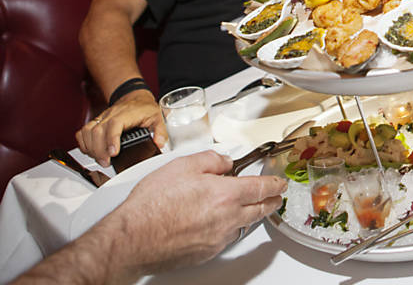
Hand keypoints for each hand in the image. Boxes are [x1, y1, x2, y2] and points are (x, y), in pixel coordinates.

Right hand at [76, 89, 165, 166]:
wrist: (134, 97)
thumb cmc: (144, 108)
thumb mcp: (158, 117)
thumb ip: (160, 131)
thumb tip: (159, 144)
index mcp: (127, 113)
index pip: (115, 124)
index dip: (111, 139)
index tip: (113, 153)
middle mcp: (111, 114)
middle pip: (98, 130)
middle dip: (100, 150)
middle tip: (106, 162)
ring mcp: (102, 117)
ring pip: (88, 131)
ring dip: (91, 148)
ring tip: (100, 159)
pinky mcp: (96, 121)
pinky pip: (83, 131)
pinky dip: (83, 143)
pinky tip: (91, 151)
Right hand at [100, 151, 287, 273]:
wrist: (133, 238)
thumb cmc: (152, 204)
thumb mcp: (182, 166)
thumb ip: (210, 160)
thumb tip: (224, 162)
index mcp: (225, 194)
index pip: (261, 188)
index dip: (274, 184)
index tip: (280, 183)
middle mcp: (227, 219)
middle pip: (259, 210)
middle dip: (270, 202)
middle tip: (275, 197)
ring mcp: (217, 239)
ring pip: (242, 225)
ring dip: (248, 215)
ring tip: (247, 208)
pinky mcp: (206, 253)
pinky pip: (225, 239)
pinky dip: (227, 229)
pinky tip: (218, 223)